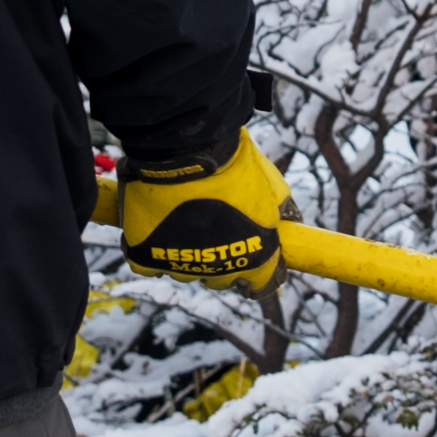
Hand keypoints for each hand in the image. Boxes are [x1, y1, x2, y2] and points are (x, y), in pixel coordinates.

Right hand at [116, 134, 288, 289]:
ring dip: (188, 253)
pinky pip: (149, 264)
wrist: (185, 150)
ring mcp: (180, 266)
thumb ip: (283, 209)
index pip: (261, 286)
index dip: (259, 274)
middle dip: (222, 260)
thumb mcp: (272, 186)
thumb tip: (291, 221)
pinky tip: (157, 230)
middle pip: (221, 279)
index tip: (253, 258)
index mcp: (255, 260)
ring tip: (186, 222)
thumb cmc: (233, 166)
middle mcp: (218, 271)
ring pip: (186, 270)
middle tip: (217, 231)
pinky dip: (152, 250)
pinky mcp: (145, 256)